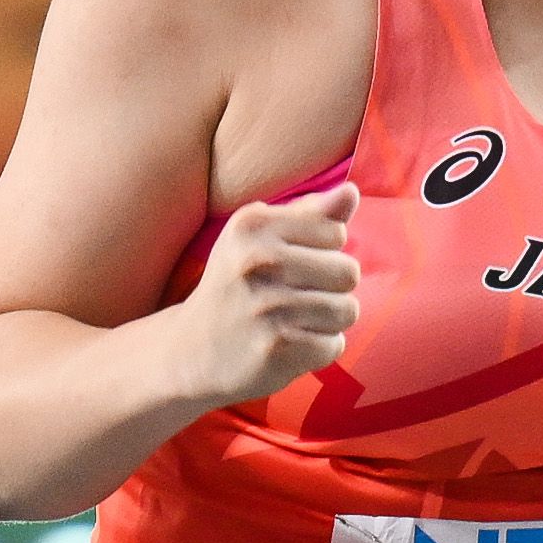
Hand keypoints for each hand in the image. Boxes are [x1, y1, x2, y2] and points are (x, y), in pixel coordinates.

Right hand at [171, 183, 358, 413]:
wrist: (192, 350)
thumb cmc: (237, 285)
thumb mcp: (258, 238)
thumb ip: (309, 214)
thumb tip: (351, 192)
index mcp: (253, 224)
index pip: (336, 233)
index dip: (324, 253)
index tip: (292, 266)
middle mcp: (258, 259)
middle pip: (348, 272)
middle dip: (332, 289)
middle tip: (295, 298)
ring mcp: (267, 305)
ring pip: (346, 310)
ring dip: (328, 321)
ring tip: (293, 321)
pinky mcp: (277, 346)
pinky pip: (334, 344)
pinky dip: (319, 349)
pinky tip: (289, 344)